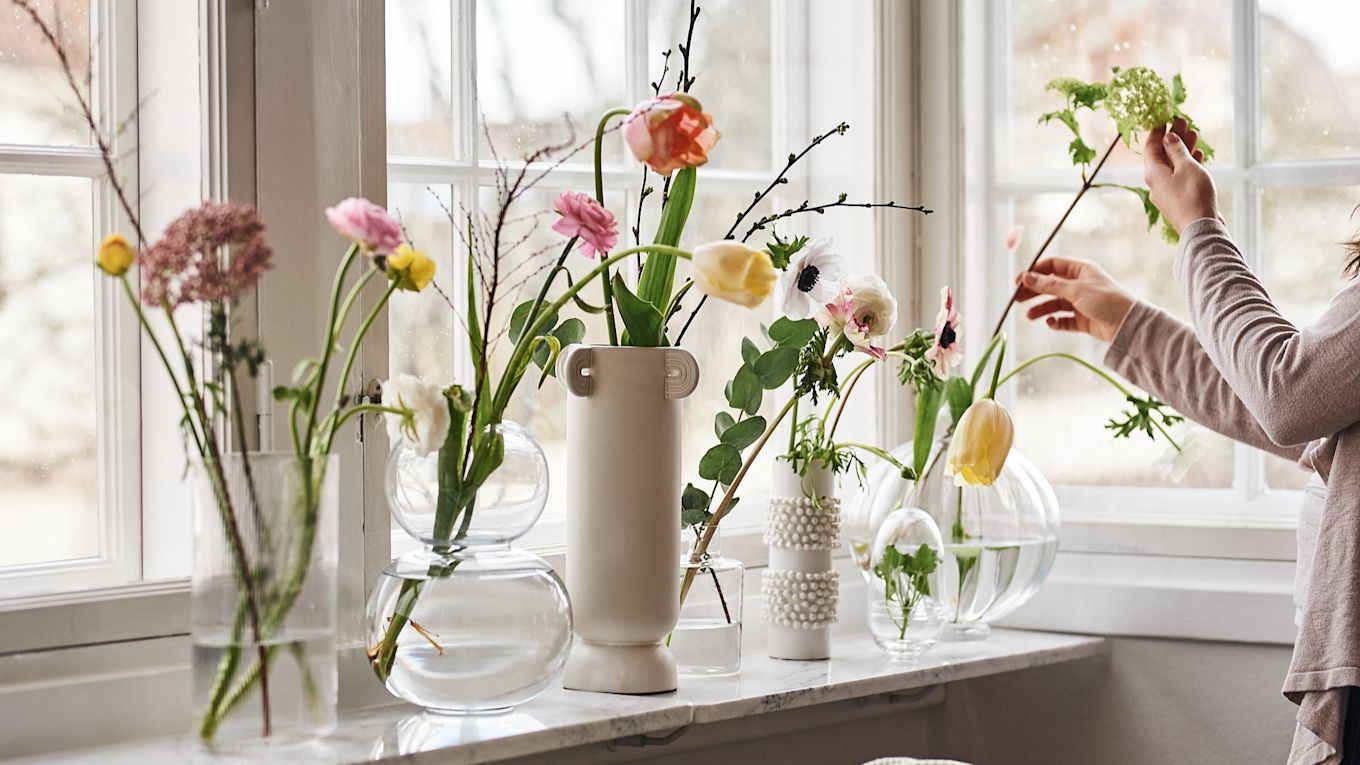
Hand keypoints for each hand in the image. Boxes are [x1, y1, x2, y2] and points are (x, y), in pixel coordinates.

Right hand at [1015, 257, 1135, 342]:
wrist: (1127, 324)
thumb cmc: (1106, 300)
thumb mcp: (1075, 290)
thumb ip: (1049, 285)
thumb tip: (1027, 277)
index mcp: (1080, 270)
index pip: (1052, 266)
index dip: (1034, 272)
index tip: (1019, 281)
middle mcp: (1079, 284)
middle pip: (1050, 285)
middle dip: (1034, 291)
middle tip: (1018, 299)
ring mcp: (1080, 302)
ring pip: (1054, 303)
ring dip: (1041, 309)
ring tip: (1030, 316)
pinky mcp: (1082, 319)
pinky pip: (1063, 319)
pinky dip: (1055, 321)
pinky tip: (1051, 323)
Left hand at [1144, 117, 1217, 234]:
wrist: (1201, 227)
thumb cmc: (1193, 195)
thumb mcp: (1186, 166)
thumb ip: (1176, 150)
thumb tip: (1167, 138)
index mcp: (1153, 172)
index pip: (1150, 146)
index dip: (1157, 131)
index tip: (1165, 118)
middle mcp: (1155, 182)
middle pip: (1162, 154)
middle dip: (1173, 137)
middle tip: (1184, 122)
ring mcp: (1166, 191)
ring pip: (1172, 164)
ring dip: (1182, 149)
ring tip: (1194, 134)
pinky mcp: (1177, 198)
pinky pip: (1179, 176)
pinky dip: (1187, 164)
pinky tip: (1198, 155)